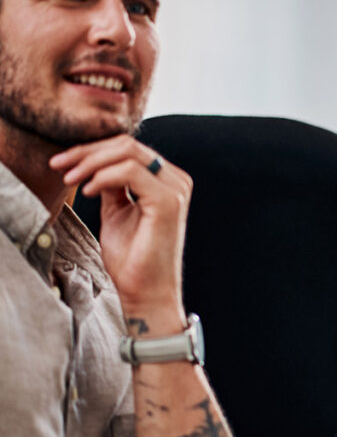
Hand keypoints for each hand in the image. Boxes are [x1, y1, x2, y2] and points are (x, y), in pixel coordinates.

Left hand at [51, 135, 191, 336]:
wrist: (145, 292)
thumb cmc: (132, 258)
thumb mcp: (116, 212)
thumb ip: (112, 185)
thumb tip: (94, 161)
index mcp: (167, 181)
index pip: (129, 148)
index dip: (92, 150)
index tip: (62, 163)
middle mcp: (176, 181)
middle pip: (127, 145)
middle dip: (87, 152)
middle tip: (59, 167)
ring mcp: (175, 190)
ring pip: (127, 152)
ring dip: (90, 163)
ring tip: (71, 180)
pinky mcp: (167, 201)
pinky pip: (130, 172)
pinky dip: (103, 177)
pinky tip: (88, 191)